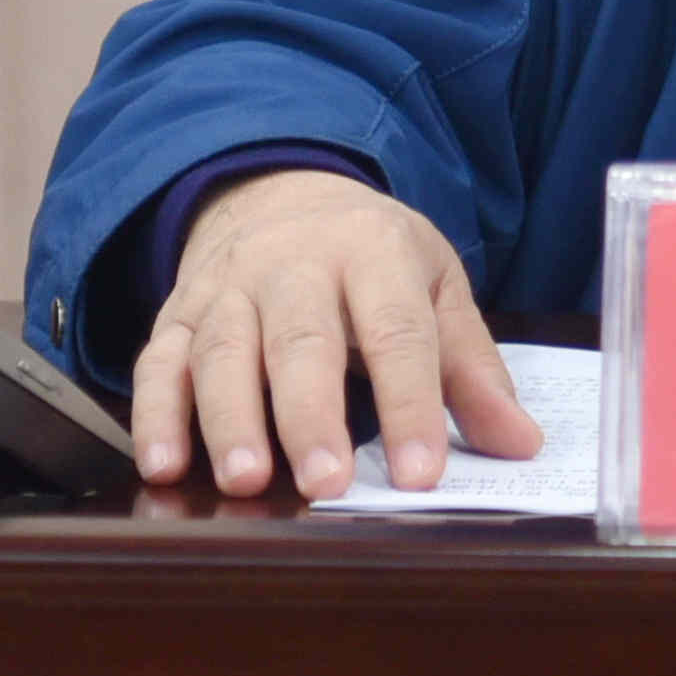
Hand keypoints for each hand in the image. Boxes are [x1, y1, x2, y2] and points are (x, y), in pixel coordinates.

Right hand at [131, 168, 539, 501]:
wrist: (279, 193)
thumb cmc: (370, 257)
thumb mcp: (433, 286)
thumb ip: (472, 368)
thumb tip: (520, 444)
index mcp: (373, 252)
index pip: (395, 331)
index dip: (409, 404)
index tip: (421, 474)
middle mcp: (293, 263)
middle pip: (300, 340)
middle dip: (311, 416)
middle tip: (326, 482)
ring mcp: (229, 287)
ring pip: (222, 350)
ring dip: (229, 419)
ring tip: (246, 480)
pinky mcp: (178, 312)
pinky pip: (159, 361)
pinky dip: (155, 413)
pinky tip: (162, 465)